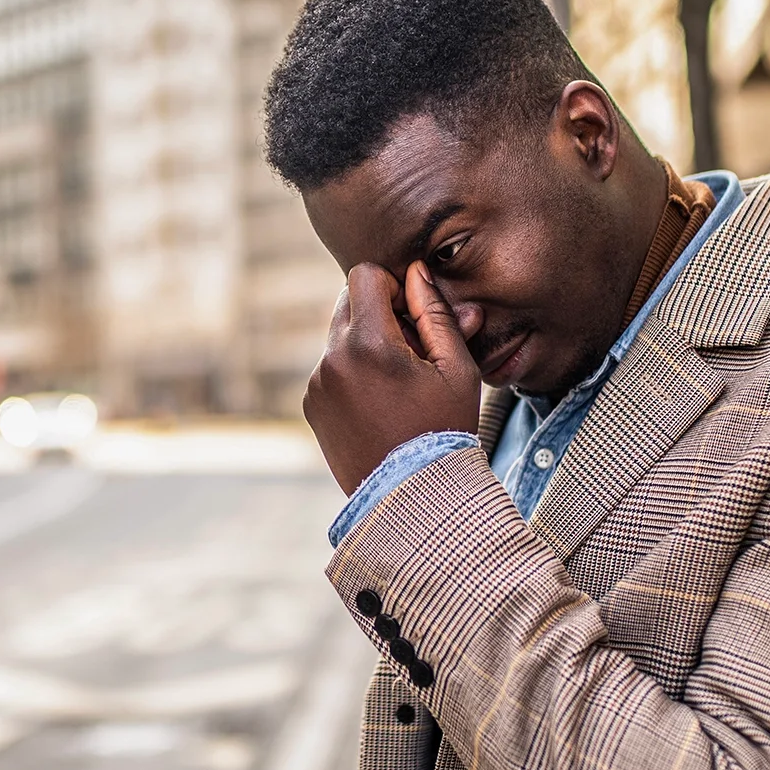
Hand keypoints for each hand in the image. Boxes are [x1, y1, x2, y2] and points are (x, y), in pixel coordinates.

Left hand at [304, 260, 481, 492]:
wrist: (413, 497)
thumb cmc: (444, 430)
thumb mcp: (456, 368)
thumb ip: (435, 313)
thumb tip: (416, 273)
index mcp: (368, 344)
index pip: (364, 276)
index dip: (392, 286)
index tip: (413, 315)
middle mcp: (332, 359)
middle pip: (348, 302)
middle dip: (379, 314)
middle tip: (411, 349)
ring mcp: (317, 384)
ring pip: (340, 336)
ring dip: (366, 344)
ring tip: (398, 384)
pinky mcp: (312, 404)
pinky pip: (331, 368)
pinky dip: (353, 373)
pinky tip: (381, 405)